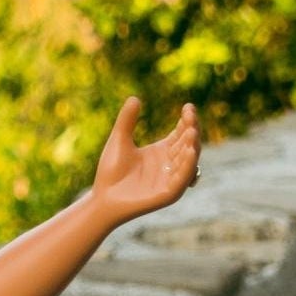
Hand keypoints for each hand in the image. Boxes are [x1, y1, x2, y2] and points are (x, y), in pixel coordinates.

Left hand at [90, 98, 200, 221]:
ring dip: (192, 146)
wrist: (102, 197)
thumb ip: (127, 120)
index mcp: (162, 151)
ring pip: (188, 160)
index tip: (188, 107)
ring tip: (191, 132)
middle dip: (191, 130)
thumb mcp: (119, 140)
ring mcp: (172, 179)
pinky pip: (183, 178)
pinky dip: (188, 165)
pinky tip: (189, 152)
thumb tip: (135, 98)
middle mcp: (171, 164)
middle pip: (188, 144)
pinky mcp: (169, 193)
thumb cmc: (111, 171)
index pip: (181, 133)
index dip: (187, 121)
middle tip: (190, 116)